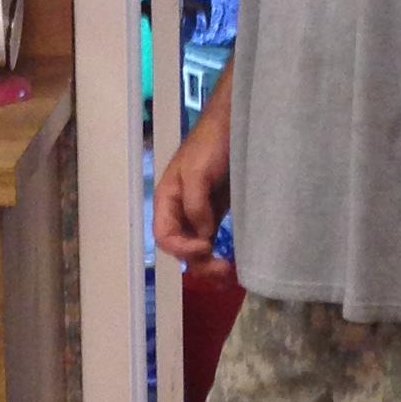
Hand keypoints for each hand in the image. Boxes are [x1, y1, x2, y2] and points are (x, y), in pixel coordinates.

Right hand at [153, 110, 231, 263]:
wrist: (235, 125)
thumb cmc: (211, 143)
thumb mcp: (197, 171)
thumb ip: (195, 204)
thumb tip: (203, 234)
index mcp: (168, 201)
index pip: (164, 237)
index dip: (182, 248)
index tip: (206, 246)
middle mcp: (180, 212)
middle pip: (182, 249)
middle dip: (200, 263)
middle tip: (224, 271)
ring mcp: (200, 214)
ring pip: (199, 250)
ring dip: (211, 267)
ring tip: (229, 277)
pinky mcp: (218, 214)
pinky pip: (214, 242)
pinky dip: (221, 256)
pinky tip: (234, 266)